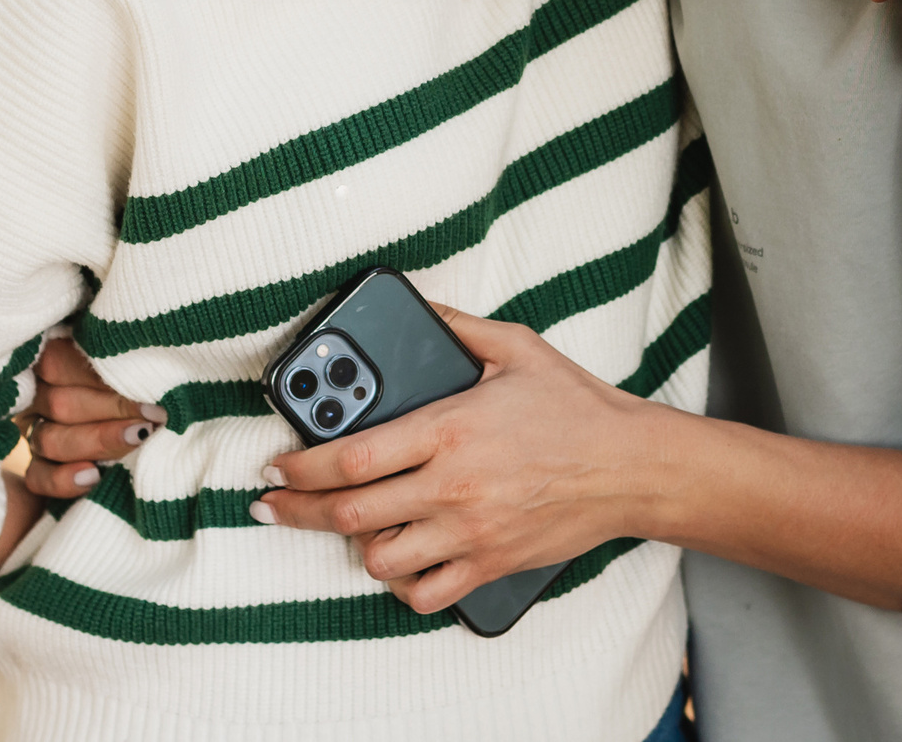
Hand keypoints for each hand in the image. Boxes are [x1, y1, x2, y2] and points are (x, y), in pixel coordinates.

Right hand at [18, 334, 167, 499]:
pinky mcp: (37, 470)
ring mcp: (35, 433)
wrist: (143, 440)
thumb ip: (127, 367)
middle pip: (59, 403)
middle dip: (111, 410)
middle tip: (154, 416)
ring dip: (97, 441)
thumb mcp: (133, 369)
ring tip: (139, 438)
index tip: (145, 384)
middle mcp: (37, 396)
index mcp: (50, 360)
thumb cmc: (143, 389)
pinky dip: (64, 479)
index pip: (59, 361)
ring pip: (50, 440)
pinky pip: (37, 478)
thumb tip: (153, 370)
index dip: (102, 374)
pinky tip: (93, 476)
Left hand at [251, 307, 661, 612]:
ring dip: (352, 544)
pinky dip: (400, 583)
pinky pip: (425, 593)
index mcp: (449, 429)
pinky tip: (395, 561)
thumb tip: (415, 307)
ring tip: (342, 525)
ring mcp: (470, 533)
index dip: (301, 464)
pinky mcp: (490, 564)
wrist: (629, 466)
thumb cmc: (574, 406)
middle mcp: (453, 487)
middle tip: (272, 504)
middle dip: (297, 509)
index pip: (352, 457)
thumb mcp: (514, 347)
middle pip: (350, 513)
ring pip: (380, 560)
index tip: (275, 463)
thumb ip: (455, 326)